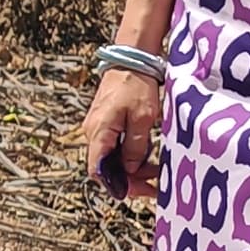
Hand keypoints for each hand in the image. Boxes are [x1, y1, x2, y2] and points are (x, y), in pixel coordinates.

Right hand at [80, 69, 163, 203]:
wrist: (130, 59)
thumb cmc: (137, 85)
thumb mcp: (143, 118)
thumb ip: (136, 147)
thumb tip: (131, 169)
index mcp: (99, 132)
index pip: (99, 171)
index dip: (118, 185)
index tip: (140, 191)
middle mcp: (93, 132)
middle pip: (106, 167)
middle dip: (129, 179)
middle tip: (154, 186)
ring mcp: (98, 127)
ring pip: (111, 157)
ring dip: (131, 167)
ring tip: (156, 171)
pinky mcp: (105, 122)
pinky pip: (114, 146)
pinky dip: (129, 155)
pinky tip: (146, 156)